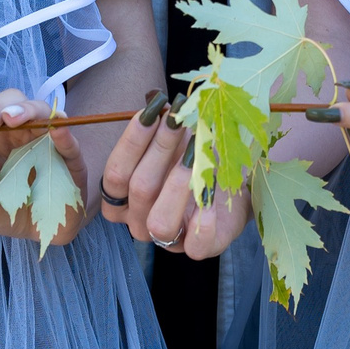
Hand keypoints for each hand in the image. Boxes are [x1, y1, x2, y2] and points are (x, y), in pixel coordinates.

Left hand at [0, 89, 91, 245]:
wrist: (41, 230)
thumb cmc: (8, 211)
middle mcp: (20, 131)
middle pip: (10, 99)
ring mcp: (47, 140)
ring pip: (40, 109)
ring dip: (26, 109)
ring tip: (12, 118)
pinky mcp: (70, 158)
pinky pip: (70, 139)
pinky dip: (63, 131)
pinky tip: (56, 130)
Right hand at [98, 93, 248, 259]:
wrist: (235, 182)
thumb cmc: (196, 158)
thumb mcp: (178, 138)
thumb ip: (162, 124)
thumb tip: (154, 99)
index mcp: (123, 197)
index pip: (115, 175)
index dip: (132, 141)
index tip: (154, 110)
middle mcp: (139, 221)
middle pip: (138, 190)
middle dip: (160, 149)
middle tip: (179, 119)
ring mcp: (167, 240)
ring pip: (160, 222)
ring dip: (178, 183)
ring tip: (196, 152)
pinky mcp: (199, 248)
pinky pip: (196, 245)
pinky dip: (204, 220)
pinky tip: (213, 192)